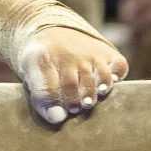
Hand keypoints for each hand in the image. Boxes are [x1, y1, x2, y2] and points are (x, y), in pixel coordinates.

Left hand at [14, 22, 128, 126]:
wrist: (55, 32)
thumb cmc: (45, 63)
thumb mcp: (32, 74)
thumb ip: (41, 98)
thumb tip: (58, 118)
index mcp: (42, 59)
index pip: (47, 88)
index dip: (52, 105)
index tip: (58, 115)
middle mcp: (67, 54)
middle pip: (72, 83)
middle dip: (73, 101)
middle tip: (74, 109)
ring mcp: (89, 53)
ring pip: (98, 76)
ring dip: (95, 91)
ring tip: (88, 102)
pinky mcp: (108, 53)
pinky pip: (118, 65)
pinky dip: (118, 75)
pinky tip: (112, 82)